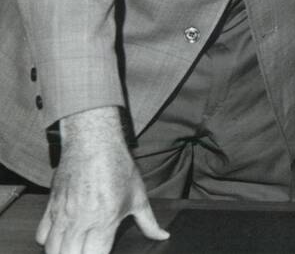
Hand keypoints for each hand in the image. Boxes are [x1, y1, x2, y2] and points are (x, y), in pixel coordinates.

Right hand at [35, 106, 167, 253]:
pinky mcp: (50, 207)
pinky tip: (61, 237)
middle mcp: (80, 221)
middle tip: (89, 250)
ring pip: (51, 250)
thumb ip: (149, 222)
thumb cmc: (118, 167)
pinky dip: (49, 241)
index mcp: (105, 220)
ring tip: (75, 248)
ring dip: (63, 252)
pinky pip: (41, 235)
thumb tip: (163, 236)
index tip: (103, 253)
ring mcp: (62, 215)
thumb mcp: (139, 196)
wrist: (93, 142)